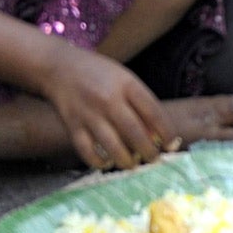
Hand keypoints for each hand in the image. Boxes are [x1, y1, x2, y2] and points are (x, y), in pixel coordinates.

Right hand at [38, 45, 177, 168]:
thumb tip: (156, 134)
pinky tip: (107, 163)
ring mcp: (89, 113)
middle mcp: (109, 99)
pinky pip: (86, 150)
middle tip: (154, 159)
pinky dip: (98, 161)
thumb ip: (140, 102)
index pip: (153, 112)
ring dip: (126, 160)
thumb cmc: (99, 73)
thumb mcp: (125, 78)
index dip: (166, 131)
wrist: (60, 66)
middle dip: (148, 151)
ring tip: (133, 165)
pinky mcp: (72, 125)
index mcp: (127, 84)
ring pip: (111, 144)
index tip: (173, 144)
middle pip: (134, 131)